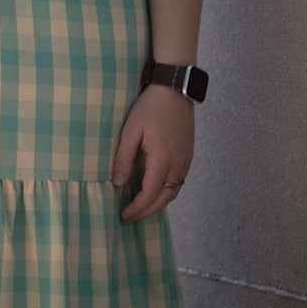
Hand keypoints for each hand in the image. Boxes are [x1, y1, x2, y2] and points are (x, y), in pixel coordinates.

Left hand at [110, 83, 194, 222]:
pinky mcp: (188, 155)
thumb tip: (118, 183)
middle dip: (146, 212)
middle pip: (164, 199)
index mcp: (163, 159)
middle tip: (129, 217)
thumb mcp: (131, 130)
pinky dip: (166, 192)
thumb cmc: (150, 107)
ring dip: (157, 204)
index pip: (149, 194)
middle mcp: (178, 164)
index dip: (136, 208)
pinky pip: (179, 182)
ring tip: (140, 208)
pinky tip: (154, 191)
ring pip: (173, 192)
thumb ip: (124, 158)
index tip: (123, 215)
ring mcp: (186, 160)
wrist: (175, 89)